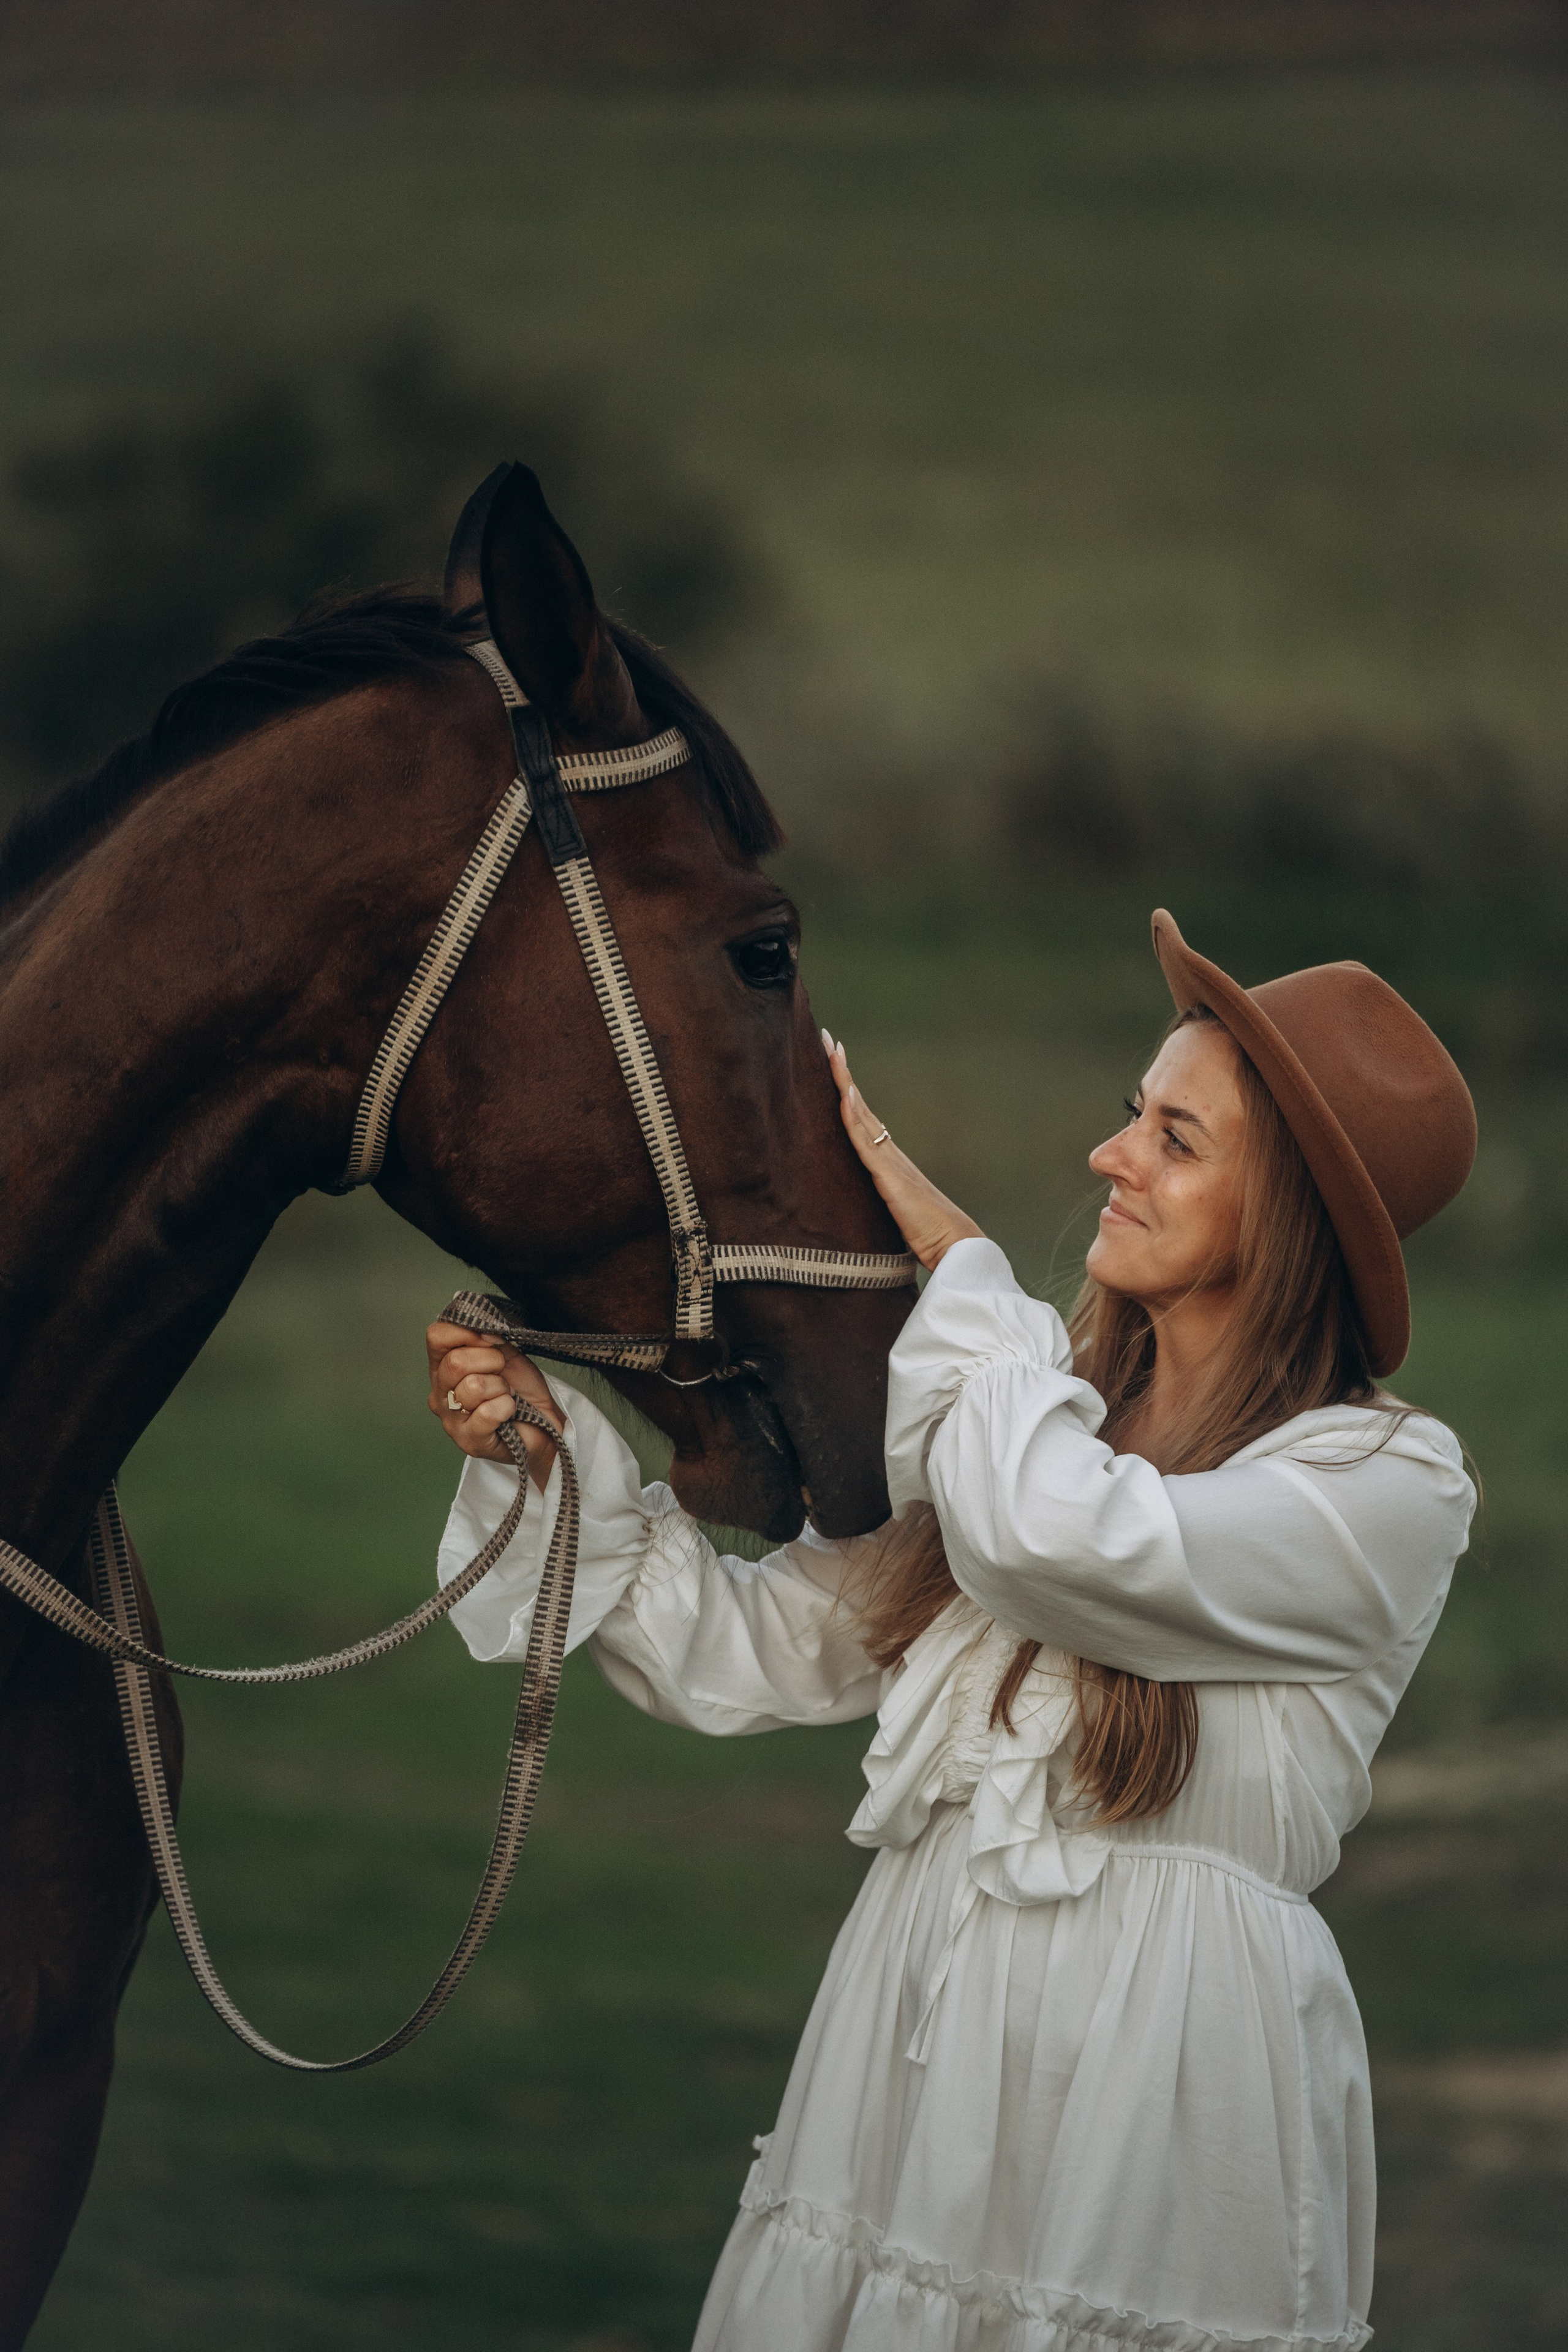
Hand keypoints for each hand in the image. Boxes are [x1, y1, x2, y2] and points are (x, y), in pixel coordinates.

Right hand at [425, 1321, 563, 1490]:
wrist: (543, 1422)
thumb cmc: (519, 1387)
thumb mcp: (504, 1351)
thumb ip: (487, 1337)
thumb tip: (483, 1333)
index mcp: (443, 1366)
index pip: (437, 1337)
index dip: (467, 1333)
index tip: (491, 1341)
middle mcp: (439, 1393)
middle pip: (455, 1363)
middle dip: (491, 1361)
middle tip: (502, 1374)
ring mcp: (451, 1420)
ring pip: (473, 1387)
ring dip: (500, 1388)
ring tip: (505, 1395)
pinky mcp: (469, 1441)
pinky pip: (487, 1413)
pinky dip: (506, 1407)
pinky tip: (508, 1411)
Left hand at [822, 1031, 983, 1271]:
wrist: (956, 1244)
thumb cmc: (929, 1234)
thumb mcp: (895, 1212)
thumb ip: (882, 1199)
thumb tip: (865, 1200)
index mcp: (888, 1161)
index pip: (861, 1118)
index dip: (846, 1090)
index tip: (835, 1061)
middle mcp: (890, 1153)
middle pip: (860, 1105)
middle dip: (841, 1072)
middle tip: (829, 1040)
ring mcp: (891, 1161)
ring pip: (861, 1114)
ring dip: (844, 1082)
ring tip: (832, 1052)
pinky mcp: (890, 1177)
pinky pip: (866, 1142)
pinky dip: (853, 1117)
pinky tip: (844, 1096)